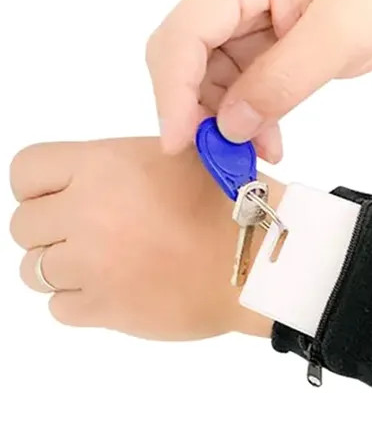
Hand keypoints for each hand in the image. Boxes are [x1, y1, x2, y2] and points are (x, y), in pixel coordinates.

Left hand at [9, 138, 275, 339]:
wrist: (256, 256)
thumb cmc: (230, 200)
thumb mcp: (182, 153)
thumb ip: (123, 161)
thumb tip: (92, 176)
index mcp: (103, 166)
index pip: (26, 170)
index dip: (40, 183)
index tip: (60, 194)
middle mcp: (87, 213)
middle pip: (24, 225)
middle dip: (52, 227)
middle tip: (91, 229)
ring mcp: (92, 265)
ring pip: (35, 270)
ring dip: (63, 265)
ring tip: (105, 260)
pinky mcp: (105, 309)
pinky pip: (59, 308)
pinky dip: (79, 299)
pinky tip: (115, 285)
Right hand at [146, 0, 371, 159]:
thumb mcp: (341, 36)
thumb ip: (282, 82)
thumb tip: (230, 125)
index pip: (184, 33)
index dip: (173, 92)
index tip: (179, 144)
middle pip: (188, 53)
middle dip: (198, 109)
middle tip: (221, 157)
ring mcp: (247, 7)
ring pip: (212, 70)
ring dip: (228, 115)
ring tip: (258, 151)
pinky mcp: (262, 28)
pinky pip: (241, 74)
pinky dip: (250, 108)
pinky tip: (268, 136)